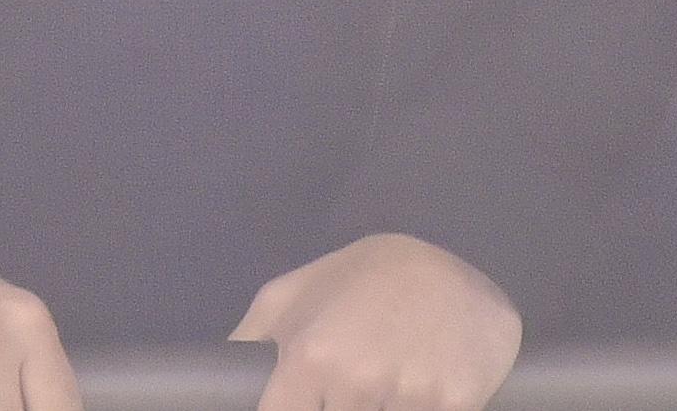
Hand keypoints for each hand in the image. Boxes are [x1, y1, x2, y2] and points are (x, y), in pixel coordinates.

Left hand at [231, 233, 521, 410]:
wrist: (449, 279)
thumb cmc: (357, 287)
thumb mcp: (289, 298)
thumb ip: (249, 343)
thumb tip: (219, 381)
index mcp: (309, 357)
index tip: (299, 401)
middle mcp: (356, 380)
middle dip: (335, 409)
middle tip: (350, 387)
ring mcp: (410, 396)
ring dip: (379, 410)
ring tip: (382, 385)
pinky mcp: (457, 405)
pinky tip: (417, 393)